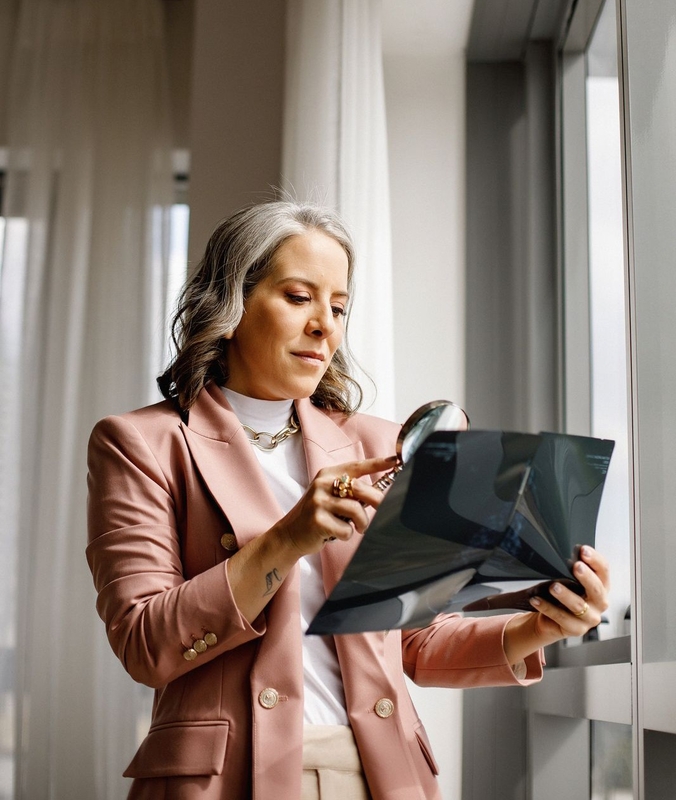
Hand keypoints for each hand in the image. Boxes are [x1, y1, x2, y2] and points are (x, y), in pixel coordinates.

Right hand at [272, 456, 395, 555]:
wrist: (289, 534)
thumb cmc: (317, 515)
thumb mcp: (329, 495)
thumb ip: (349, 491)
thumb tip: (378, 493)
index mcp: (328, 474)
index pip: (356, 466)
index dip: (377, 463)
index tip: (394, 461)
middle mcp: (322, 484)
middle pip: (360, 488)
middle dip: (377, 501)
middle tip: (383, 509)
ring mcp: (318, 502)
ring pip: (356, 510)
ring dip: (362, 523)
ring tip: (357, 527)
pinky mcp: (317, 520)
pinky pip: (346, 529)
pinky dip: (347, 535)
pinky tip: (337, 534)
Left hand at [528, 545, 609, 640]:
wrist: (552, 619)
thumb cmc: (565, 595)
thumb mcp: (570, 580)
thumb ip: (574, 569)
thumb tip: (569, 553)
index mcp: (601, 586)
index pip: (604, 571)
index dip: (595, 560)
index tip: (583, 550)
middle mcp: (599, 603)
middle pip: (597, 589)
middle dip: (586, 577)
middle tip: (576, 566)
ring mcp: (589, 618)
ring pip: (579, 606)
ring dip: (566, 595)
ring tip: (554, 587)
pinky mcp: (577, 629)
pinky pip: (561, 618)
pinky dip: (547, 607)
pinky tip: (536, 599)